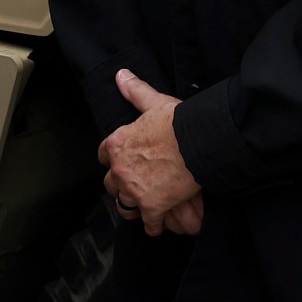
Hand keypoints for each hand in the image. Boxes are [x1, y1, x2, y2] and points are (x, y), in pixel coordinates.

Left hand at [103, 71, 202, 237]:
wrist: (198, 142)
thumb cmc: (178, 122)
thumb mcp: (154, 102)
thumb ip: (135, 91)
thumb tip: (121, 76)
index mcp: (118, 144)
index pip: (103, 155)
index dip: (112, 158)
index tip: (119, 161)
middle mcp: (120, 169)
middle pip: (110, 184)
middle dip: (121, 185)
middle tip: (134, 185)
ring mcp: (135, 190)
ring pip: (124, 205)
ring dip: (133, 206)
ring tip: (143, 207)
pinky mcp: (152, 207)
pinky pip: (149, 223)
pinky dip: (154, 226)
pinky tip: (158, 225)